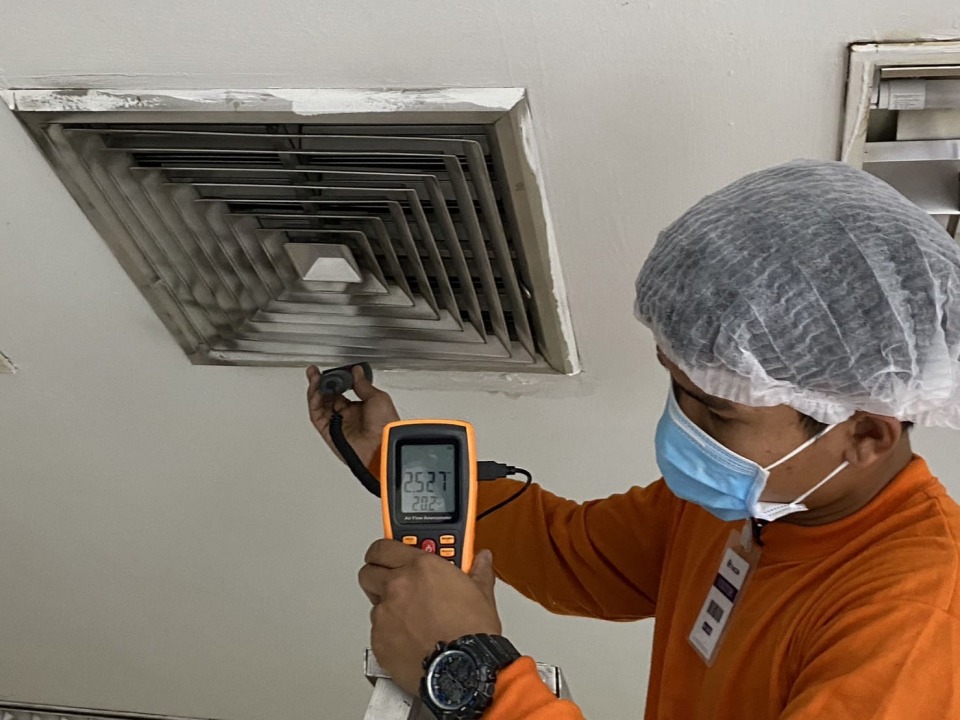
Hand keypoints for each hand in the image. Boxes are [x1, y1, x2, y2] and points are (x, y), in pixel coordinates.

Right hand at [306, 365, 400, 466]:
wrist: (382, 446)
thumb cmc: (385, 426)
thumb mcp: (377, 398)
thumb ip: (363, 385)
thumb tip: (357, 372)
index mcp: (361, 407)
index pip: (342, 390)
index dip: (335, 380)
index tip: (332, 370)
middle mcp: (348, 416)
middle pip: (328, 396)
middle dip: (320, 382)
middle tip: (315, 371)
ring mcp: (338, 423)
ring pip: (319, 404)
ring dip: (315, 389)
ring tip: (313, 376)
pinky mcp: (328, 432)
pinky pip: (317, 415)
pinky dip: (314, 402)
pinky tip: (316, 390)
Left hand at [358, 540, 501, 694]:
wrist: (464, 669)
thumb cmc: (472, 634)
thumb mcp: (481, 594)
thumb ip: (477, 571)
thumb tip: (481, 559)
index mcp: (422, 567)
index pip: (384, 546)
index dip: (385, 550)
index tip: (389, 554)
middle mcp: (398, 586)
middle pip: (369, 571)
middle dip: (378, 574)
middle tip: (393, 581)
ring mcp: (386, 613)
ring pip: (374, 603)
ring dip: (387, 606)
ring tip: (409, 618)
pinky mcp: (379, 640)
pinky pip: (376, 631)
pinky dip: (388, 633)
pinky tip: (408, 639)